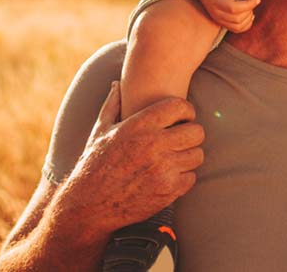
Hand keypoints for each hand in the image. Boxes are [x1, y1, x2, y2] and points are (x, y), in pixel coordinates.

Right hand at [56, 82, 204, 235]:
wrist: (90, 203)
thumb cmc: (94, 163)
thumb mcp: (100, 130)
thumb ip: (112, 104)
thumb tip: (117, 83)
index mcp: (139, 125)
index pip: (180, 107)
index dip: (185, 110)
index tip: (182, 117)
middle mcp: (154, 145)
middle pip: (196, 131)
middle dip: (191, 133)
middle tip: (182, 138)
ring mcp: (163, 169)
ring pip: (197, 155)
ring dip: (189, 155)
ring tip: (176, 157)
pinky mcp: (168, 191)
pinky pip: (191, 178)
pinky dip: (184, 177)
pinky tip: (170, 175)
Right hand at [190, 0, 259, 32]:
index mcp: (216, 1)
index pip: (234, 8)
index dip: (248, 5)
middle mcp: (216, 13)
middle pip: (237, 19)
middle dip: (249, 9)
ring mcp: (218, 19)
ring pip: (238, 27)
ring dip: (248, 17)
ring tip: (250, 4)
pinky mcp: (221, 21)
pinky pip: (236, 29)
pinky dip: (246, 24)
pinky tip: (248, 13)